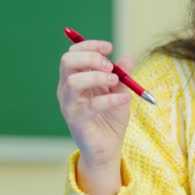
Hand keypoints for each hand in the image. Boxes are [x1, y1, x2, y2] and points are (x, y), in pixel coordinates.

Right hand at [56, 38, 133, 194]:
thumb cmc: (109, 119)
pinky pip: (91, 106)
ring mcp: (69, 105)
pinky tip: (124, 99)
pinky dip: (110, 99)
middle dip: (90, 57)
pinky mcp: (76, 121)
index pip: (72, 53)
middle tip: (109, 66)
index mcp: (73, 79)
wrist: (107, 149)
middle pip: (67, 62)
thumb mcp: (118, 93)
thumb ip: (121, 76)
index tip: (109, 47)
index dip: (89, 45)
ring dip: (97, 77)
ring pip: (73, 82)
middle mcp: (66, 90)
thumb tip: (127, 59)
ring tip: (115, 81)